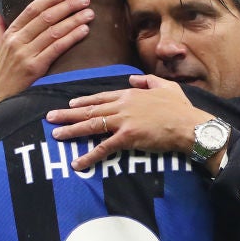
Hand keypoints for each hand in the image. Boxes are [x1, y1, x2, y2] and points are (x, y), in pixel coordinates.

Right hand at [0, 0, 93, 111]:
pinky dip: (71, 37)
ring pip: (53, 31)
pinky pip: (56, 49)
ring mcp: (25, 54)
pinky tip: (84, 30)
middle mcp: (17, 41)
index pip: (32, 10)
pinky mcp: (34, 68)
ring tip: (89, 13)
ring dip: (73, 20)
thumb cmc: (0, 75)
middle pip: (45, 18)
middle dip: (67, 6)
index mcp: (10, 34)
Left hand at [46, 74, 213, 170]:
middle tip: (50, 117)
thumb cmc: (180, 108)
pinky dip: (89, 156)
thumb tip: (132, 78)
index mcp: (130, 94)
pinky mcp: (127, 138)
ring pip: (91, 125)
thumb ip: (147, 80)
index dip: (84, 101)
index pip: (101, 97)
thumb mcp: (166, 87)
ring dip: (72, 130)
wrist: (189, 125)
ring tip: (56, 134)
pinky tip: (77, 163)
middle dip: (68, 113)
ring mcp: (123, 121)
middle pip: (90, 110)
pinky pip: (104, 148)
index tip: (70, 103)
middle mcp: (123, 105)